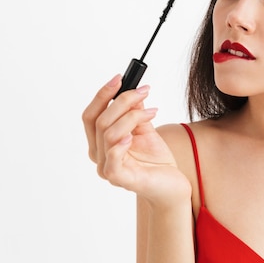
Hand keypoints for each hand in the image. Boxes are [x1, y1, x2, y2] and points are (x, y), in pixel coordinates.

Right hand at [82, 75, 190, 208]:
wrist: (171, 185)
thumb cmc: (155, 160)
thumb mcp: (145, 130)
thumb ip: (136, 113)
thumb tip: (133, 92)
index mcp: (100, 142)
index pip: (91, 114)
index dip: (103, 94)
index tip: (120, 78)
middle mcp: (98, 155)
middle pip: (99, 120)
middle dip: (121, 101)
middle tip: (143, 91)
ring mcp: (106, 167)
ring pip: (108, 133)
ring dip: (132, 116)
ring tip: (152, 112)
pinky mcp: (118, 178)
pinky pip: (112, 157)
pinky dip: (121, 143)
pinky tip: (133, 135)